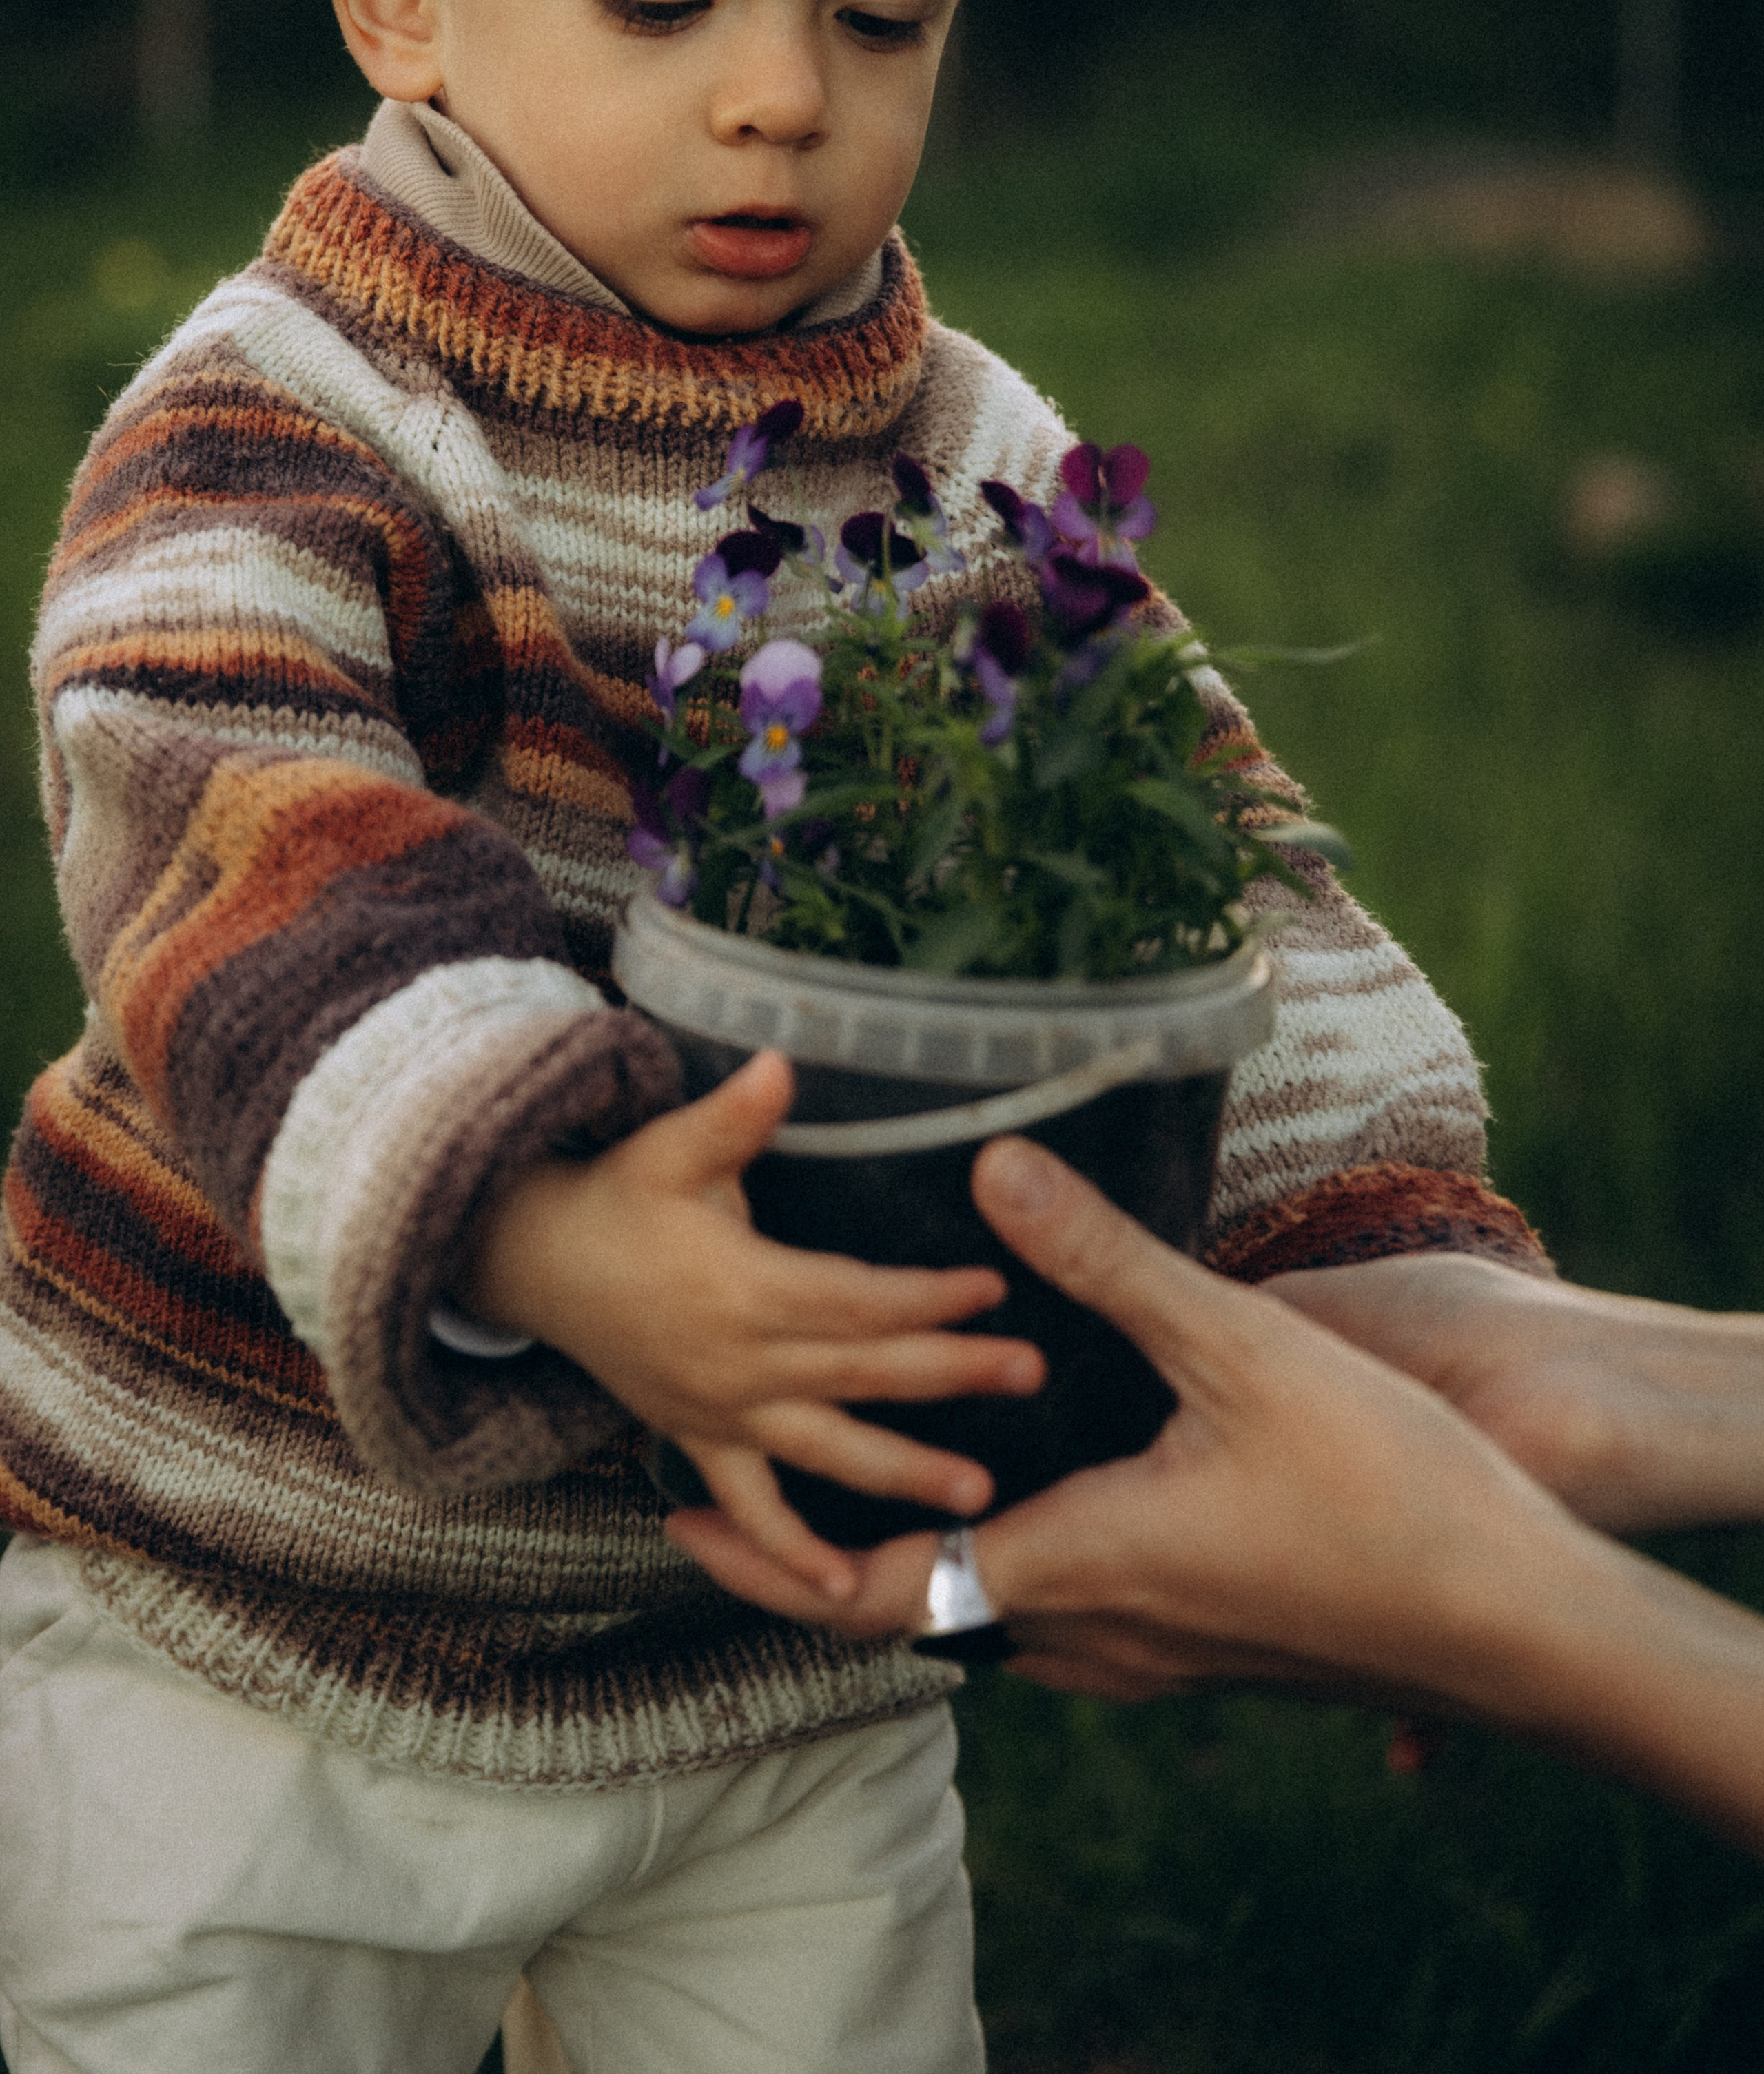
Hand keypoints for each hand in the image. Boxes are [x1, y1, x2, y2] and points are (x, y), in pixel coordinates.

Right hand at [458, 1051, 1043, 1596]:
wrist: (535, 1263)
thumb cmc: (617, 1196)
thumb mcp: (670, 1148)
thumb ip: (733, 1117)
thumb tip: (781, 1061)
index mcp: (743, 1288)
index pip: (855, 1298)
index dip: (926, 1297)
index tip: (994, 1289)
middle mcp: (740, 1362)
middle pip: (863, 1372)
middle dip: (950, 1373)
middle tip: (1031, 1374)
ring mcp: (721, 1413)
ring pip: (827, 1450)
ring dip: (904, 1472)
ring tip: (980, 1496)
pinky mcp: (700, 1442)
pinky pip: (751, 1510)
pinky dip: (792, 1554)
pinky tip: (847, 1590)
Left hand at [668, 1143, 1763, 1858]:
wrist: (1514, 1625)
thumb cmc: (1383, 1493)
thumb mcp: (1238, 1350)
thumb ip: (1106, 1260)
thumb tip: (990, 1169)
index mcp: (1072, 1565)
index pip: (877, 1594)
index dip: (769, 1566)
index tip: (685, 1518)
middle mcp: (1093, 1639)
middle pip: (918, 1619)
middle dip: (826, 1560)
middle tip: (757, 1491)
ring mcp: (1154, 1661)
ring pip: (997, 1626)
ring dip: (923, 1563)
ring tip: (880, 1475)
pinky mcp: (1206, 1653)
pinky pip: (1066, 1626)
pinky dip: (1007, 1570)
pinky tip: (1043, 1501)